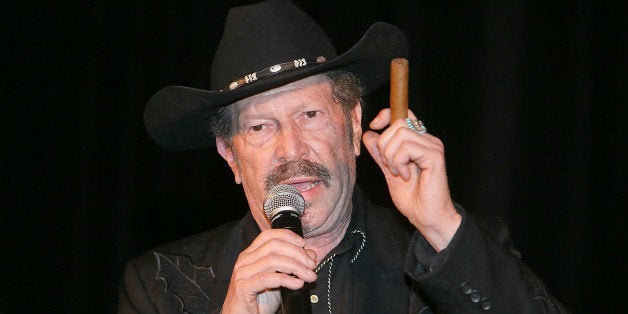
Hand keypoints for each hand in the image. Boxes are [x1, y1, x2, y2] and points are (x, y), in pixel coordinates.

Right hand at [221, 229, 316, 312]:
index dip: (288, 236)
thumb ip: (292, 266)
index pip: (268, 235)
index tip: (303, 244)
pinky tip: (297, 284)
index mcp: (250, 254)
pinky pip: (267, 278)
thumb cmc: (259, 301)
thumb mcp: (280, 281)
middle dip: (297, 253)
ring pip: (272, 260)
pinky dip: (286, 280)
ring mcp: (242, 273)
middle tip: (311, 265)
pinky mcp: (243, 287)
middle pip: (274, 245)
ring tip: (308, 276)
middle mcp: (245, 260)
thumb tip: (310, 255)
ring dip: (296, 267)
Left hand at [362, 108, 460, 250]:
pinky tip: (406, 175)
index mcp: (418, 141)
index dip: (385, 115)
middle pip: (396, 123)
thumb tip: (369, 134)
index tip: (374, 127)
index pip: (403, 113)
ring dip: (391, 156)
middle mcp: (427, 140)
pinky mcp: (435, 156)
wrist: (426, 217)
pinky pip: (407, 147)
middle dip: (384, 145)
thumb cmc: (412, 198)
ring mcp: (432, 146)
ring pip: (400, 134)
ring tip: (398, 172)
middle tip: (389, 166)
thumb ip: (380, 153)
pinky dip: (399, 162)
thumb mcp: (389, 171)